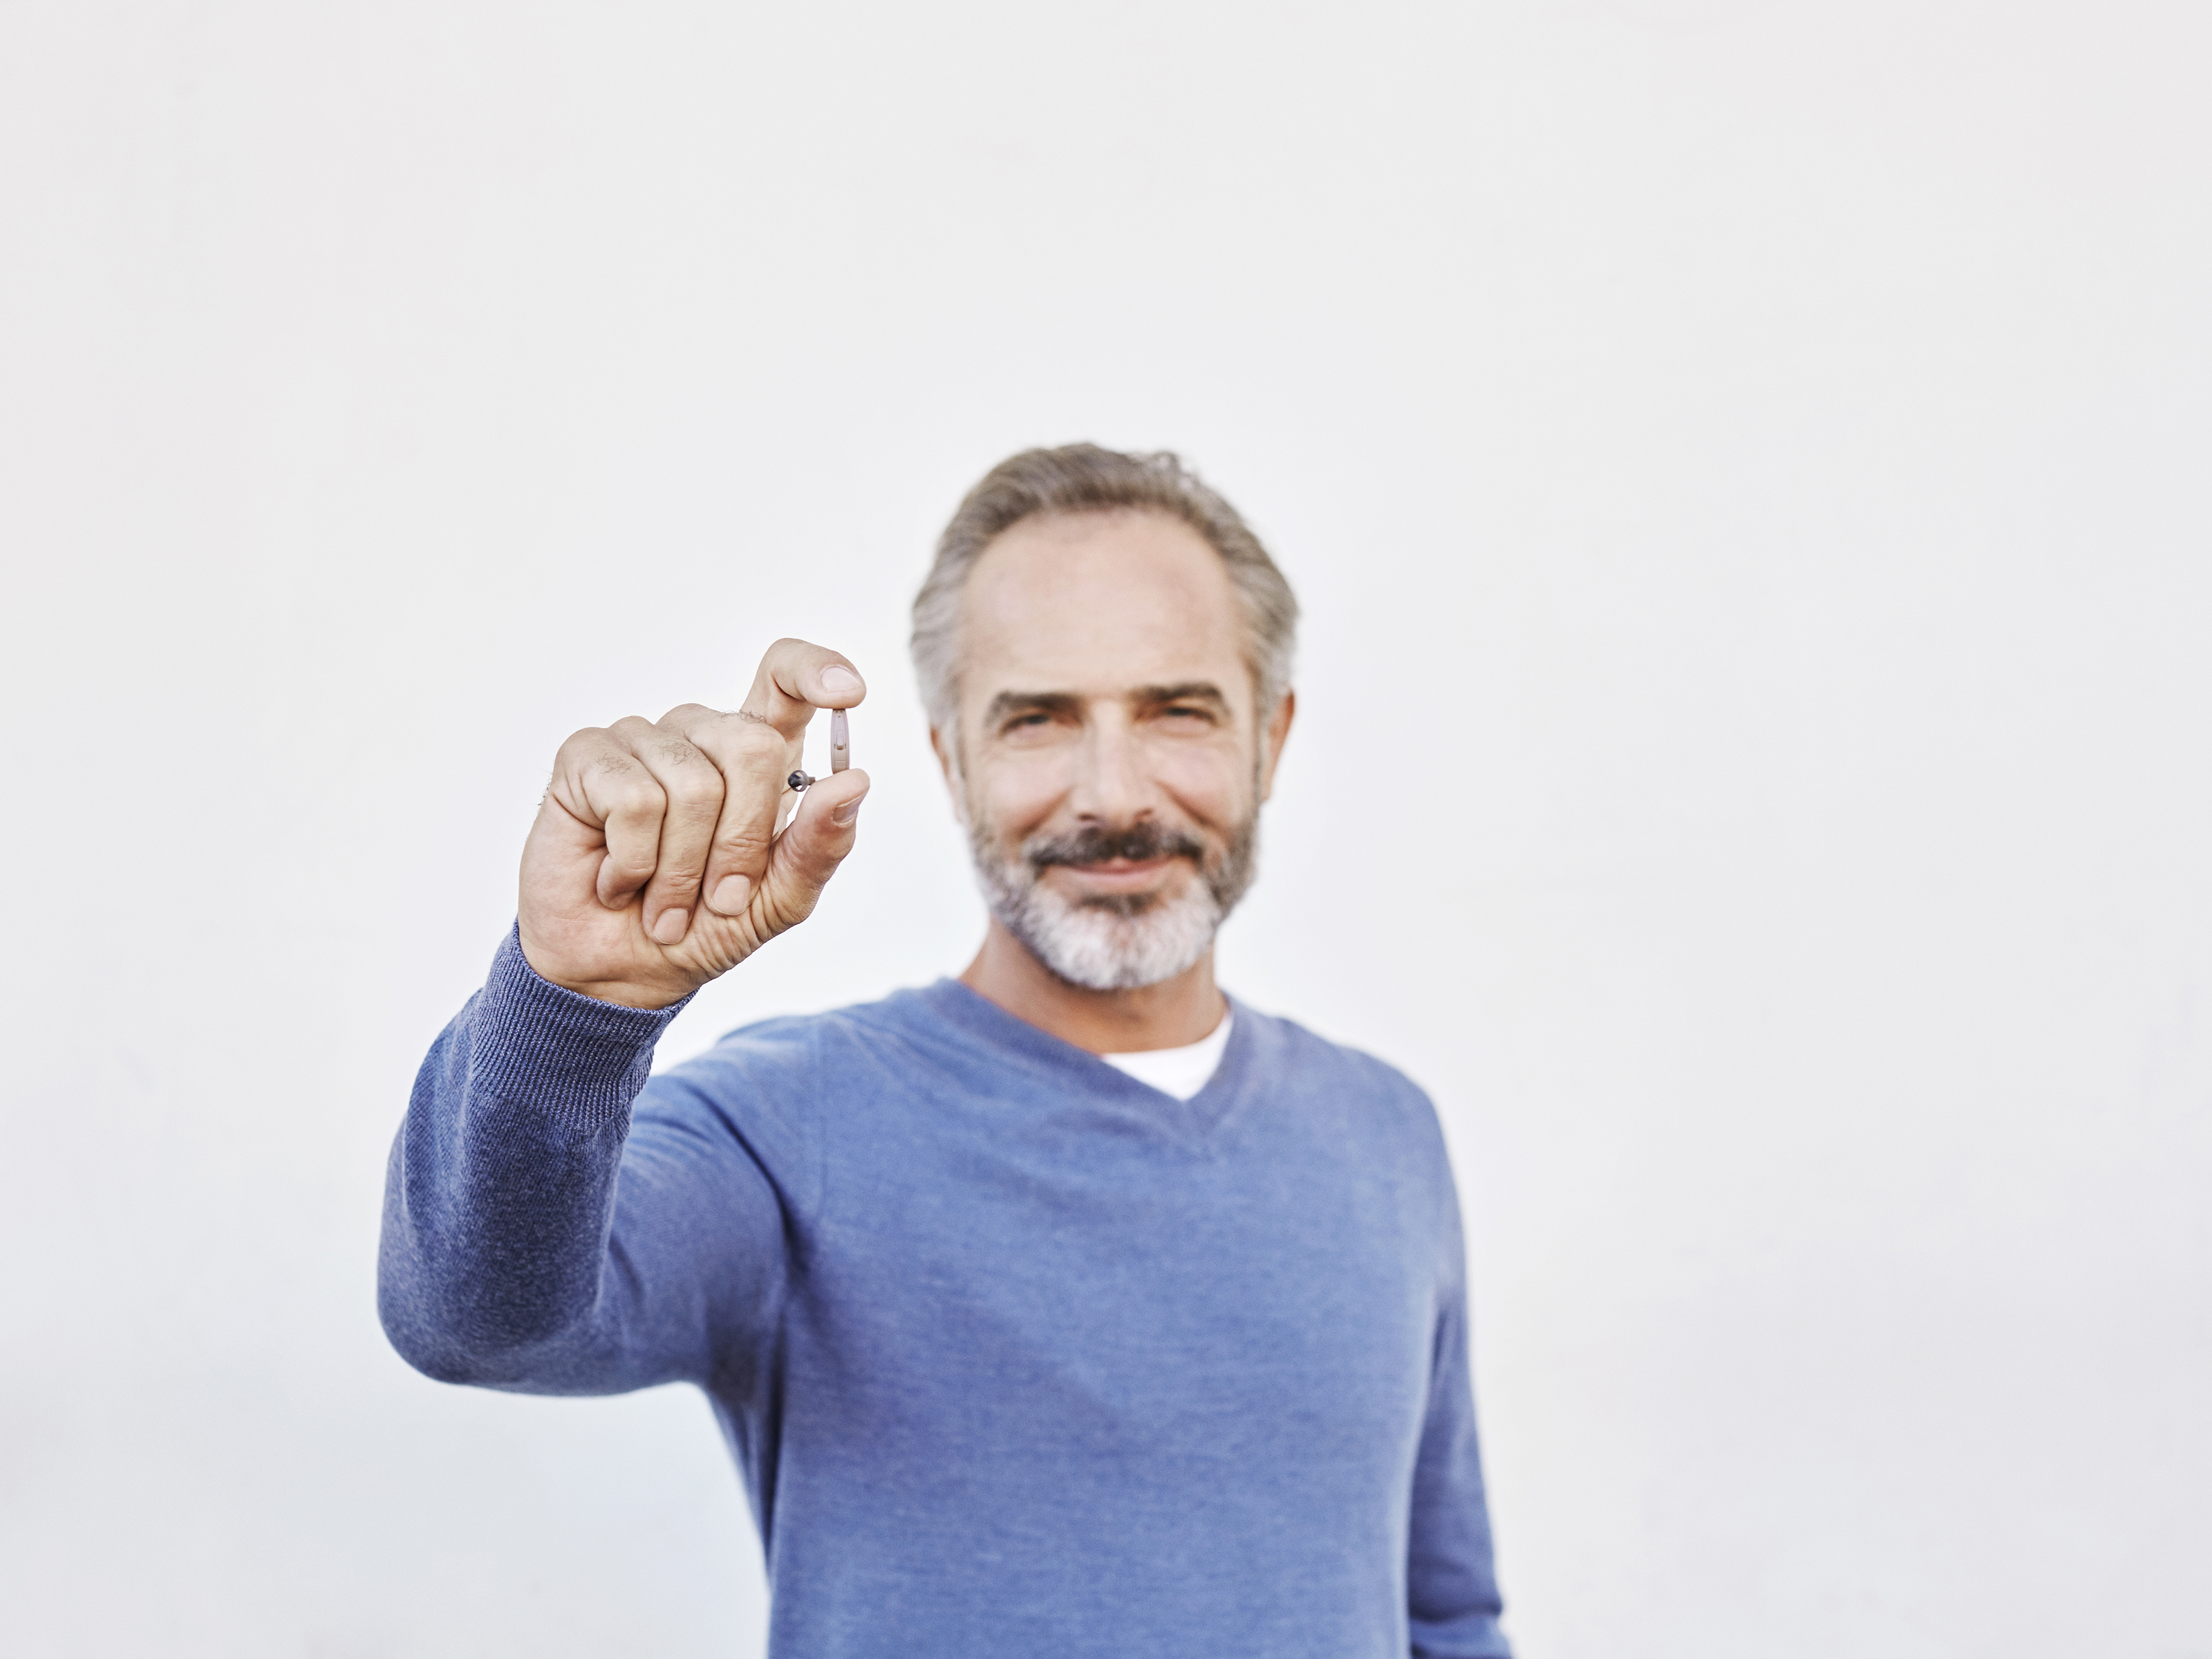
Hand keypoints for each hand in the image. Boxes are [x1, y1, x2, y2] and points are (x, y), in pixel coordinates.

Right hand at [515, 639, 870, 1007]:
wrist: (623, 972)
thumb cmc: (704, 926)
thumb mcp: (780, 899)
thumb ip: (821, 845)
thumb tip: (854, 782)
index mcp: (756, 755)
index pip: (785, 679)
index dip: (816, 670)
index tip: (850, 693)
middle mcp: (701, 734)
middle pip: (753, 746)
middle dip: (742, 842)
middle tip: (718, 897)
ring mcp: (642, 739)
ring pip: (693, 787)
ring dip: (683, 870)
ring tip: (662, 901)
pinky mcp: (587, 756)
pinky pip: (634, 801)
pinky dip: (634, 863)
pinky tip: (618, 880)